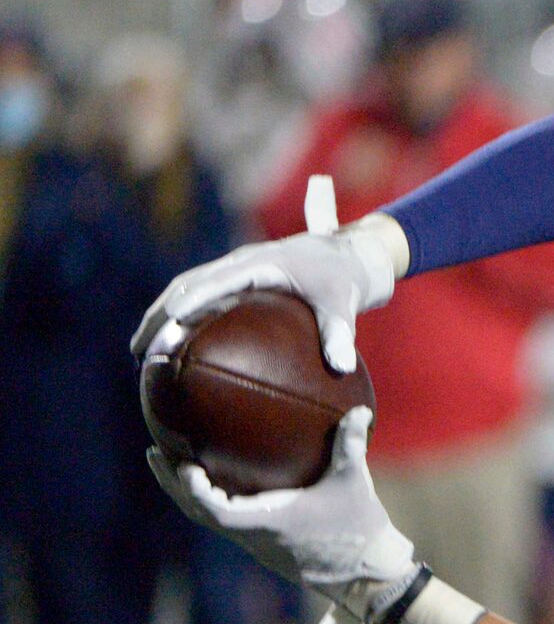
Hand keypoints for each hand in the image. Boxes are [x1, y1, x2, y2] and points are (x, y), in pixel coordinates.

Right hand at [132, 211, 406, 374]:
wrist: (344, 256)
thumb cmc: (343, 281)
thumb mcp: (344, 305)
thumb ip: (341, 333)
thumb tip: (342, 367)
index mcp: (262, 263)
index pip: (221, 281)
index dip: (197, 298)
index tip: (174, 319)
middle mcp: (239, 262)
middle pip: (188, 285)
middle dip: (161, 314)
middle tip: (140, 349)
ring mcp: (231, 269)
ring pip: (184, 290)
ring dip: (158, 317)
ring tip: (139, 353)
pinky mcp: (231, 280)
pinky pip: (196, 297)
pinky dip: (176, 318)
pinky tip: (168, 350)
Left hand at [151, 408, 419, 617]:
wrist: (366, 576)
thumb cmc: (358, 530)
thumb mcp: (354, 484)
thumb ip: (350, 445)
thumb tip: (358, 408)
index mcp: (268, 523)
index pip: (216, 510)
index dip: (194, 489)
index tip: (184, 464)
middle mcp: (255, 537)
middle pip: (199, 514)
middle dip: (173, 485)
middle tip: (155, 454)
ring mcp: (258, 546)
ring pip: (210, 521)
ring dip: (189, 495)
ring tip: (177, 467)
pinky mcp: (266, 549)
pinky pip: (229, 524)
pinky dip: (212, 503)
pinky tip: (218, 484)